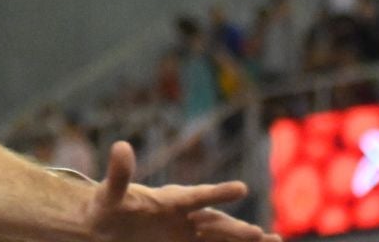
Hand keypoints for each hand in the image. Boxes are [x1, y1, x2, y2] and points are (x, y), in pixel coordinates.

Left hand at [89, 142, 278, 241]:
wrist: (104, 226)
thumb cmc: (107, 208)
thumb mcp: (110, 194)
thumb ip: (119, 175)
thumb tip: (121, 146)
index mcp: (168, 201)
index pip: (196, 197)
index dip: (217, 194)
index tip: (241, 188)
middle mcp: (184, 217)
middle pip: (216, 223)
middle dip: (238, 231)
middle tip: (264, 235)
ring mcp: (186, 235)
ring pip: (220, 239)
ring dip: (242, 240)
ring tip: (274, 241)